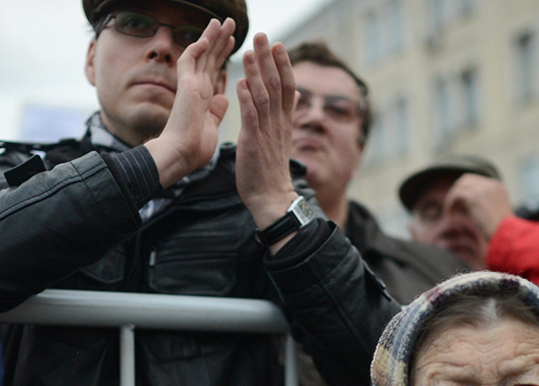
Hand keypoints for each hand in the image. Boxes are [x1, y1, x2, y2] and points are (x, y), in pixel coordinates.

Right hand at [143, 18, 235, 186]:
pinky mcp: (185, 85)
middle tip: (230, 24)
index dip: (223, 55)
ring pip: (200, 54)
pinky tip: (207, 38)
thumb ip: (216, 110)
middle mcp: (197, 88)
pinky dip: (197, 48)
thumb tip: (223, 99)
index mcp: (204, 97)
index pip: (214, 70)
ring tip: (222, 22)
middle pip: (209, 58)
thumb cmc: (195, 148)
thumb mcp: (212, 125)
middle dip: (219, 40)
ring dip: (211, 37)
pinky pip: (188, 61)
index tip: (234, 43)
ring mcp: (190, 85)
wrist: (182, 154)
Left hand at [235, 33, 300, 242]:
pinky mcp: (253, 142)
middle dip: (269, 59)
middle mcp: (278, 122)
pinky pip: (250, 116)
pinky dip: (245, 98)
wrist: (271, 197)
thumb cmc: (272, 169)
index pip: (287, 85)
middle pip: (277, 84)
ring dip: (256, 72)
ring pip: (264, 96)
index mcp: (284, 121)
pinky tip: (239, 82)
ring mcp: (266, 131)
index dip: (283, 64)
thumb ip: (287, 113)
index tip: (277, 44)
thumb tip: (298, 95)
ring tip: (250, 52)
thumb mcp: (282, 137)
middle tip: (263, 36)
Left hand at [444, 174, 513, 239]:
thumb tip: (465, 206)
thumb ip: (483, 205)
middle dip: (457, 191)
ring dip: (452, 199)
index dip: (466, 191)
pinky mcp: (475, 196)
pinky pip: (456, 194)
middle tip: (452, 206)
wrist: (506, 235)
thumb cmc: (502, 232)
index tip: (459, 204)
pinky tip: (450, 216)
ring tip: (450, 212)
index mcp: (498, 187)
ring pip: (459, 186)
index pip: (477, 181)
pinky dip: (450, 204)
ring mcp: (483, 189)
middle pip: (466, 179)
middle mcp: (491, 184)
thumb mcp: (495, 214)